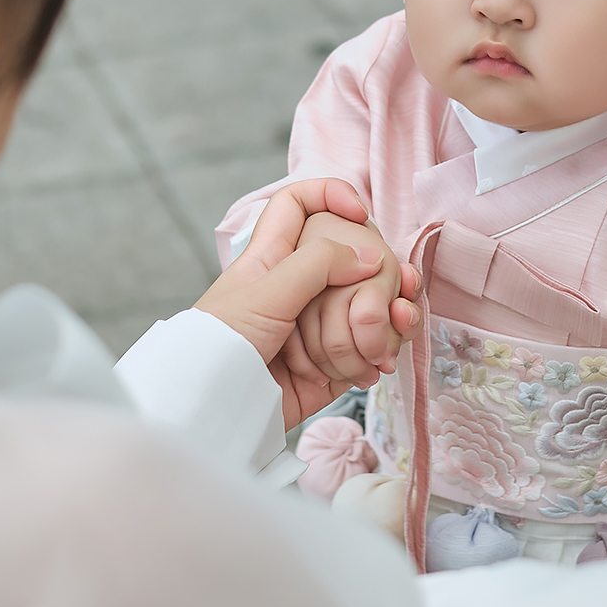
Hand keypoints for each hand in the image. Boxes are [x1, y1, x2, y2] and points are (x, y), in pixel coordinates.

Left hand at [195, 180, 420, 427]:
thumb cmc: (222, 344)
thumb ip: (317, 263)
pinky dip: (380, 354)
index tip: (357, 210)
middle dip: (378, 273)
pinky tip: (380, 362)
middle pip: (352, 258)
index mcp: (274, 256)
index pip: (299, 204)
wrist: (215, 412)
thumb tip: (370, 256)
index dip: (329, 194)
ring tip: (390, 332)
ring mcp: (319, 325)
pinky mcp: (333, 365)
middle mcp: (300, 286)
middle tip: (392, 289)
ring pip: (369, 305)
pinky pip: (369, 350)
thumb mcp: (265, 292)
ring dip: (384, 320)